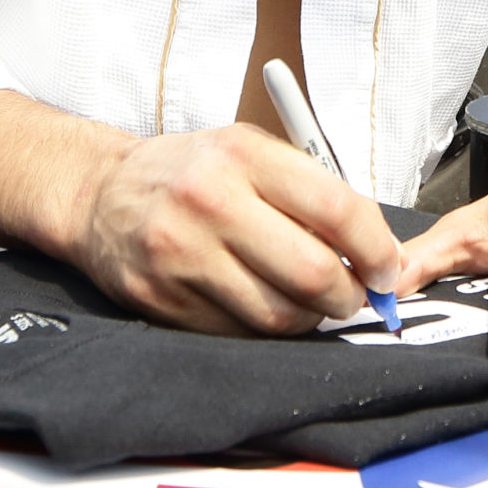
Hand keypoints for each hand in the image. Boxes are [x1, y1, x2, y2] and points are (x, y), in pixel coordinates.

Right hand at [64, 124, 402, 335]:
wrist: (101, 194)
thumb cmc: (195, 172)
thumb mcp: (252, 153)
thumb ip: (314, 193)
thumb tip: (380, 252)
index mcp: (244, 156)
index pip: (337, 210)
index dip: (375, 250)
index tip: (386, 270)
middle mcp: (210, 202)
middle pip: (311, 274)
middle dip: (348, 296)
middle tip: (355, 296)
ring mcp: (181, 255)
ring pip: (277, 315)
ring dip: (309, 319)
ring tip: (310, 303)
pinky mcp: (160, 298)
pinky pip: (237, 334)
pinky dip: (264, 331)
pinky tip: (263, 308)